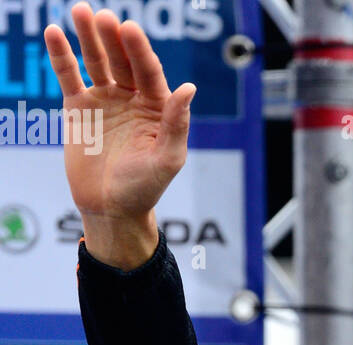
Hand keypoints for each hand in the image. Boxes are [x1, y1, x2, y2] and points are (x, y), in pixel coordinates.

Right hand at [44, 2, 194, 266]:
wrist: (110, 209)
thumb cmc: (144, 188)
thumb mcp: (166, 159)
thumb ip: (176, 124)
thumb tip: (188, 88)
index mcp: (157, 108)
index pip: (149, 72)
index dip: (139, 50)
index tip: (129, 28)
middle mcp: (132, 98)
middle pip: (122, 60)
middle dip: (113, 38)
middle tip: (104, 17)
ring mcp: (105, 99)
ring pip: (96, 61)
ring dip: (88, 37)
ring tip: (80, 11)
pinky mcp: (79, 106)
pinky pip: (69, 75)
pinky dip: (62, 55)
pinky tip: (56, 32)